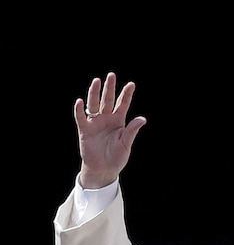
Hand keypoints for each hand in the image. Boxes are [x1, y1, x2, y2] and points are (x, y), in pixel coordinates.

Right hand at [74, 72, 146, 188]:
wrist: (104, 169)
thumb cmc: (117, 157)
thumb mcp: (126, 143)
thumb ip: (132, 130)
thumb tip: (143, 119)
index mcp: (119, 121)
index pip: (122, 104)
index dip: (126, 94)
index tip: (131, 84)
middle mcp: (106, 119)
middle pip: (107, 100)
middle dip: (110, 88)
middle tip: (111, 75)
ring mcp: (95, 123)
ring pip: (94, 105)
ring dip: (95, 93)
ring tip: (97, 81)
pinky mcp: (85, 130)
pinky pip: (81, 118)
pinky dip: (79, 110)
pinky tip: (79, 101)